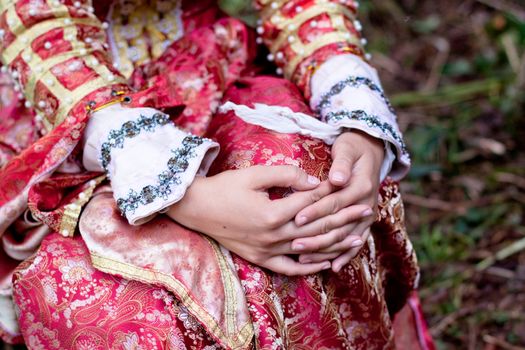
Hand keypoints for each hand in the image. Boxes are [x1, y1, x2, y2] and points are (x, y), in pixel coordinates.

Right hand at [167, 165, 367, 275]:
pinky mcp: (260, 258)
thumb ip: (286, 175)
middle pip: (317, 229)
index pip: (311, 204)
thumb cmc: (225, 187)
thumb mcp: (254, 174)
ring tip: (358, 238)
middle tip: (367, 210)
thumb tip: (313, 181)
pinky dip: (309, 267)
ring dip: (335, 244)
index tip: (351, 187)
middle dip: (344, 219)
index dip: (332, 194)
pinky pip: (289, 268)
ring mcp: (267, 251)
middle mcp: (273, 236)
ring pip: (308, 251)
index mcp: (272, 213)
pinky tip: (326, 263)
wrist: (196, 208)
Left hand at [292, 131, 384, 271]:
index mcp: (360, 186)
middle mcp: (366, 204)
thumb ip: (341, 164)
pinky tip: (332, 267)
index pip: (334, 202)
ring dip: (326, 250)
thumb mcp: (346, 149)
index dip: (315, 211)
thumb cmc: (352, 148)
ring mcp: (366, 215)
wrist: (370, 151)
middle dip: (316, 237)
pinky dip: (345, 255)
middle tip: (294, 246)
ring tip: (304, 258)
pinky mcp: (364, 221)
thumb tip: (337, 179)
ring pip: (346, 238)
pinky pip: (355, 242)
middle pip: (339, 225)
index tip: (297, 218)